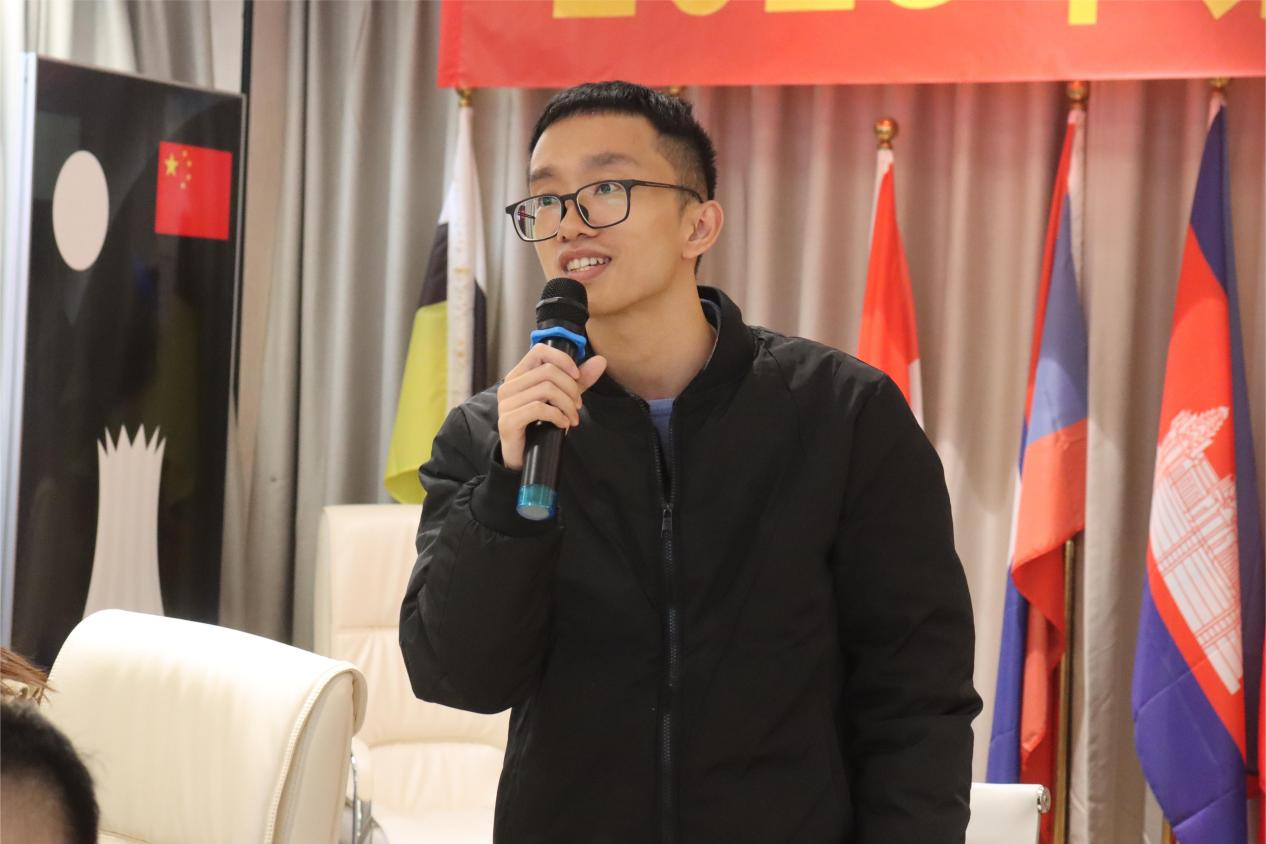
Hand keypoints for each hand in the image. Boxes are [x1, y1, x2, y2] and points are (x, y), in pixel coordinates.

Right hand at [496, 344, 607, 470]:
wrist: (523, 457)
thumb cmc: (540, 425)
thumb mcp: (562, 398)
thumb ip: (578, 380)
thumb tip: (600, 361)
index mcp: (519, 375)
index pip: (539, 350)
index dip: (562, 360)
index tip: (577, 376)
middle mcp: (509, 386)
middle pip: (548, 372)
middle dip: (571, 388)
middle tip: (577, 405)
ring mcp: (506, 403)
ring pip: (546, 389)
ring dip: (567, 404)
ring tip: (572, 417)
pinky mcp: (508, 421)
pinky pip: (539, 409)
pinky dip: (558, 416)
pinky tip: (564, 424)